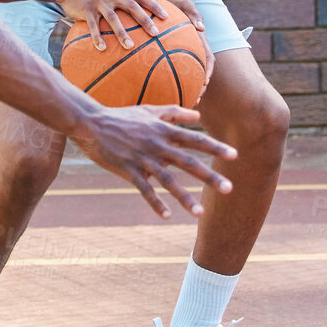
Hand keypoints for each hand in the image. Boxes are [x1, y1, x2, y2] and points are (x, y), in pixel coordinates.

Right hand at [61, 0, 162, 50]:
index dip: (154, 6)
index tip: (165, 17)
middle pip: (131, 6)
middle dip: (144, 20)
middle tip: (155, 34)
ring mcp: (98, 1)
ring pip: (112, 18)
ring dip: (121, 33)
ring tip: (130, 46)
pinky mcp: (86, 10)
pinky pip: (92, 25)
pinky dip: (97, 37)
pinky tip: (103, 48)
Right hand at [75, 103, 236, 219]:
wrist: (91, 123)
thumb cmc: (122, 116)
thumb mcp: (149, 110)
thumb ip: (175, 112)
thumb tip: (198, 115)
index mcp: (163, 130)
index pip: (195, 139)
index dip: (215, 147)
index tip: (235, 156)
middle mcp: (156, 145)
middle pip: (187, 162)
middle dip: (209, 176)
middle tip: (229, 189)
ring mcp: (142, 159)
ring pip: (167, 181)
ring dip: (184, 198)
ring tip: (199, 213)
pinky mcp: (127, 170)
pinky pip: (144, 190)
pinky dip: (155, 203)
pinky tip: (167, 216)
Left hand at [158, 0, 214, 93]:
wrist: (164, 0)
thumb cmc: (177, 2)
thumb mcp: (186, 4)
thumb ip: (194, 14)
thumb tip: (202, 28)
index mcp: (200, 40)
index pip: (208, 58)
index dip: (208, 71)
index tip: (205, 83)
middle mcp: (194, 48)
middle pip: (200, 70)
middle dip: (199, 86)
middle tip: (194, 100)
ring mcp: (183, 51)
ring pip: (187, 72)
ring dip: (186, 86)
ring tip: (180, 100)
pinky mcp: (172, 52)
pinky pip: (172, 67)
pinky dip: (170, 78)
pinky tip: (160, 88)